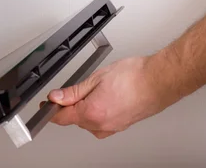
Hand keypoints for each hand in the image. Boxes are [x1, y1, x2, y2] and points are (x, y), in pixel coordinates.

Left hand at [44, 57, 167, 138]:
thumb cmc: (133, 77)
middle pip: (74, 119)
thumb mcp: (95, 78)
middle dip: (69, 106)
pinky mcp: (121, 126)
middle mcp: (101, 125)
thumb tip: (56, 98)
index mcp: (92, 113)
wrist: (159, 81)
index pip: (61, 118)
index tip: (45, 104)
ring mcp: (112, 128)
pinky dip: (97, 111)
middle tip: (73, 89)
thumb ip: (73, 92)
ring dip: (84, 108)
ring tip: (96, 89)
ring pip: (88, 121)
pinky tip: (104, 97)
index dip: (50, 110)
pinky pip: (101, 122)